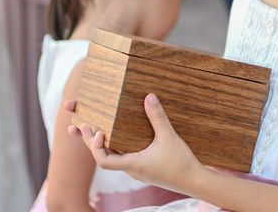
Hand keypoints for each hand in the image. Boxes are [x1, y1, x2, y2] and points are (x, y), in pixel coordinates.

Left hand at [77, 93, 203, 194]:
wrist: (194, 181)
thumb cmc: (181, 163)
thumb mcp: (169, 137)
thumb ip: (157, 117)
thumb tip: (149, 96)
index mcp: (133, 164)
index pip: (103, 160)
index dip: (96, 146)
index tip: (100, 130)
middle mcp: (131, 168)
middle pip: (104, 156)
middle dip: (92, 141)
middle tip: (83, 125)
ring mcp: (137, 169)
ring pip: (114, 156)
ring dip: (103, 144)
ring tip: (95, 128)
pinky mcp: (144, 167)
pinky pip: (124, 156)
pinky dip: (117, 145)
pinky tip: (119, 135)